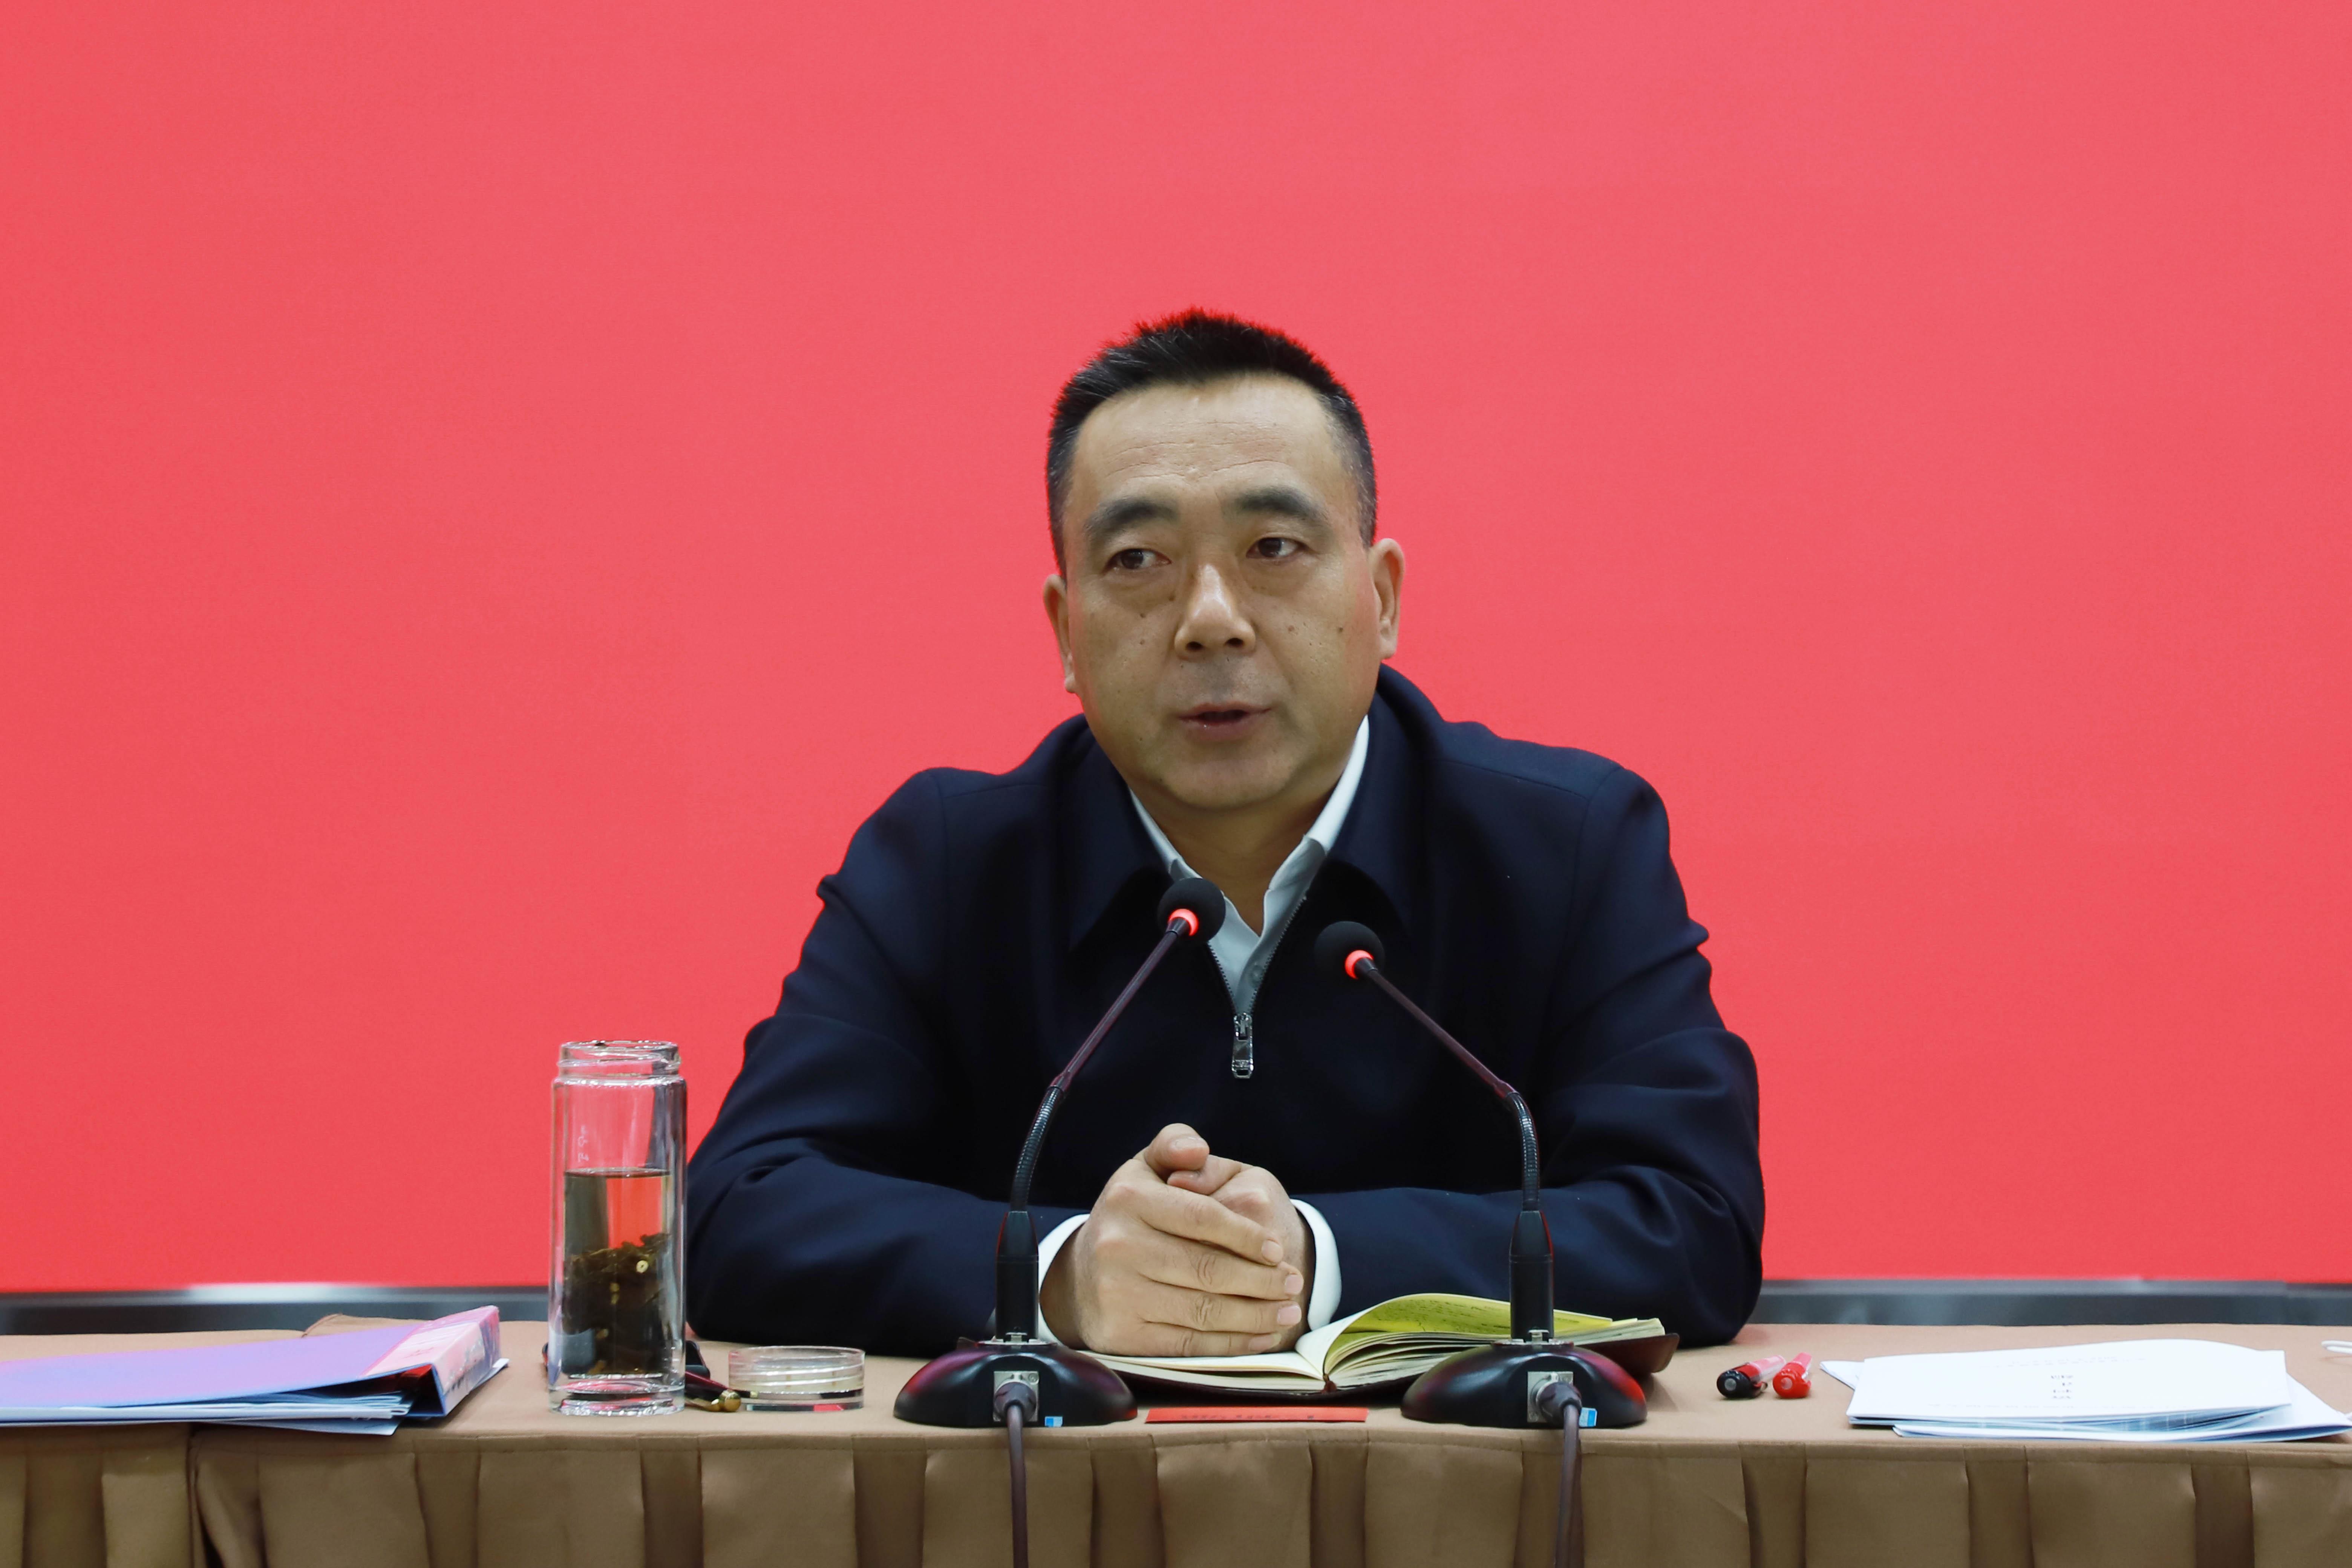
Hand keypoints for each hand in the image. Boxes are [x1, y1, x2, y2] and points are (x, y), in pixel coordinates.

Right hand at [1039, 1123, 1308, 1354]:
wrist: (1080, 1278)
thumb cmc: (1129, 1217)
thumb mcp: (1144, 1169)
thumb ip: (1174, 1146)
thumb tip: (1197, 1151)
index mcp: (1128, 1198)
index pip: (1203, 1217)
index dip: (1246, 1235)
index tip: (1278, 1249)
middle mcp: (1118, 1246)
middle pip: (1207, 1269)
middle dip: (1262, 1280)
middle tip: (1295, 1282)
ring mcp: (1117, 1294)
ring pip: (1204, 1310)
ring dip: (1256, 1315)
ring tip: (1289, 1310)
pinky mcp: (1122, 1335)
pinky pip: (1189, 1343)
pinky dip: (1232, 1344)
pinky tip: (1261, 1337)